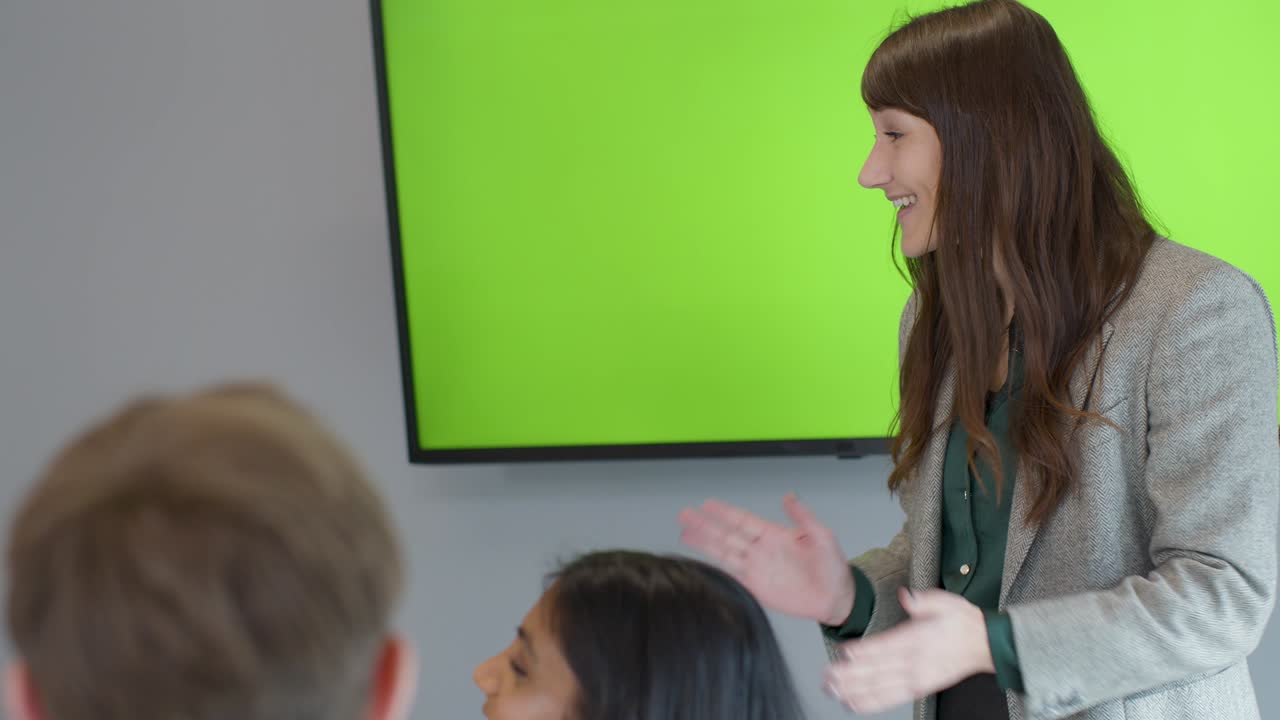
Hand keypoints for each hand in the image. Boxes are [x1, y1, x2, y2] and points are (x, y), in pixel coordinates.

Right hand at [678, 494, 853, 624]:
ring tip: (685, 533)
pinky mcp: (757, 587)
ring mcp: (757, 568)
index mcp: (774, 534)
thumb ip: (803, 516)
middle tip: (685, 515)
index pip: (743, 520)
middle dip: (705, 525)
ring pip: (724, 552)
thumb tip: (789, 496)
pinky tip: (703, 559)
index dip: (724, 512)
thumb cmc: (833, 567)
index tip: (707, 504)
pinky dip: (716, 567)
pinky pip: (732, 574)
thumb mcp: (822, 535)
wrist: (836, 598)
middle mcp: (761, 550)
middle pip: (726, 534)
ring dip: (704, 543)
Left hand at [824, 588, 994, 713]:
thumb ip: (924, 600)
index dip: (864, 650)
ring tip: (833, 690)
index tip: (844, 653)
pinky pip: (891, 698)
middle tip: (828, 677)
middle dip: (850, 675)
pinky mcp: (919, 688)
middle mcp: (915, 661)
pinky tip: (854, 703)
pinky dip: (871, 703)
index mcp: (918, 638)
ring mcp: (916, 678)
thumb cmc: (962, 622)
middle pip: (877, 670)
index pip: (886, 646)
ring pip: (880, 687)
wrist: (984, 644)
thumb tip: (907, 596)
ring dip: (855, 690)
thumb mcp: (945, 602)